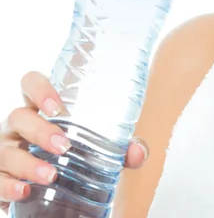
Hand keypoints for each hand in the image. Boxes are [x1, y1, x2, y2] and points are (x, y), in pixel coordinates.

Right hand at [0, 71, 148, 211]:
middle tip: (64, 146)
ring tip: (50, 176)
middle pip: (18, 117)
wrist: (52, 189)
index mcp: (40, 108)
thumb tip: (137, 152)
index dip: (39, 89)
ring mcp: (4, 149)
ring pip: (5, 150)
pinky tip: (23, 192)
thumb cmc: (73, 155)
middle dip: (40, 130)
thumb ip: (120, 149)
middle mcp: (18, 126)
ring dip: (27, 163)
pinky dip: (6, 187)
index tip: (57, 106)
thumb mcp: (98, 149)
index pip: (31, 84)